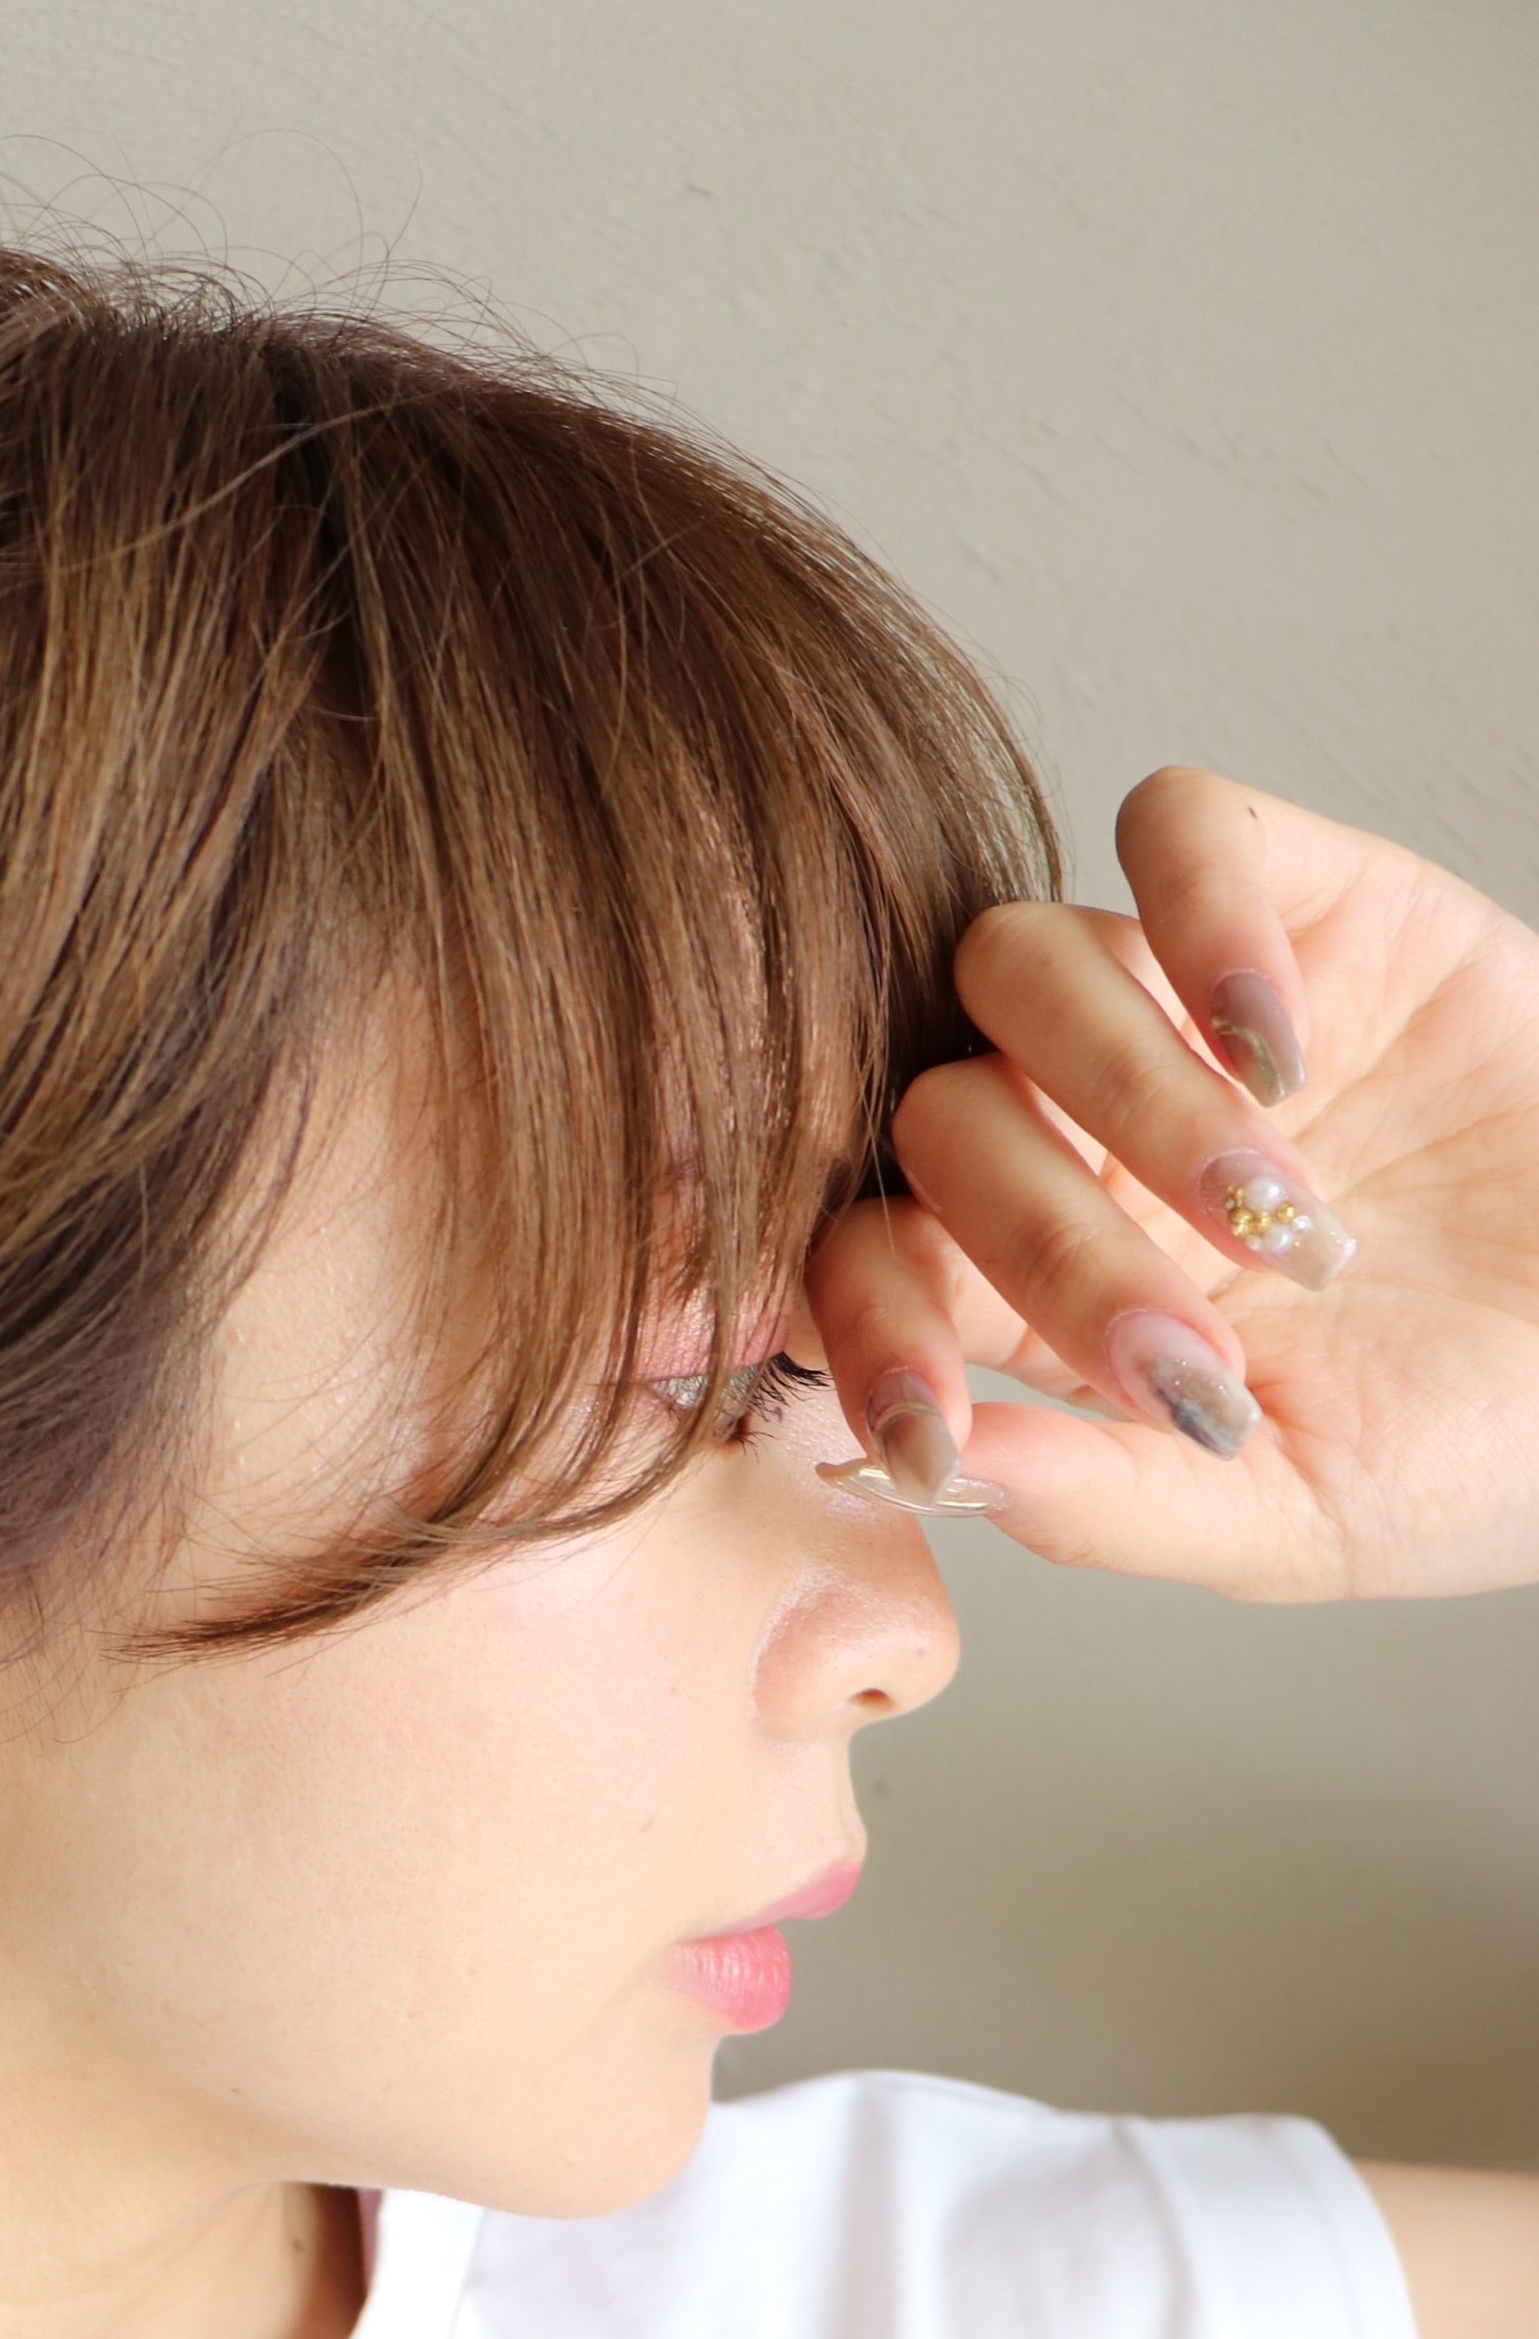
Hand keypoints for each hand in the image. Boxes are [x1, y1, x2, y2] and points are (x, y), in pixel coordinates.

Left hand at [807, 765, 1538, 1598]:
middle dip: (1048, 1249)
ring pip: (1020, 963)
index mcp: (1041, 1286)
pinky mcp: (1303, 896)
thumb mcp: (1295, 1514)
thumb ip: (1109, 1504)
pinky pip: (1175, 824)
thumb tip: (930, 1477)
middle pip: (940, 1117)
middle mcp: (1080, 1128)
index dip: (862, 1337)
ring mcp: (1179, 1005)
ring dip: (1125, 1096)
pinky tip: (1291, 1049)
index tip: (929, 1433)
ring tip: (1276, 1214)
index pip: (865, 1260)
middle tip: (1200, 1350)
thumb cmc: (1484, 1437)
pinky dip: (1204, 918)